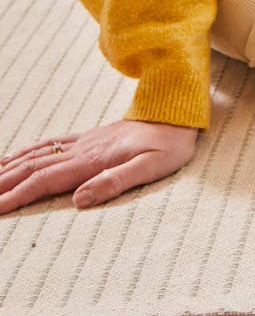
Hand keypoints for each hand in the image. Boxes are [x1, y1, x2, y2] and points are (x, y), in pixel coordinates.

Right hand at [0, 119, 199, 215]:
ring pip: (35, 155)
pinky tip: (11, 158)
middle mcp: (82, 150)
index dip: (18, 196)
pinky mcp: (87, 139)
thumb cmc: (169, 146)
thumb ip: (116, 182)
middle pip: (32, 168)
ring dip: (7, 169)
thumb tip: (80, 200)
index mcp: (93, 161)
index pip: (45, 181)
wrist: (177, 115)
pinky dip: (23, 152)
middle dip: (3, 185)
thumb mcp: (152, 167)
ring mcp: (82, 142)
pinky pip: (47, 145)